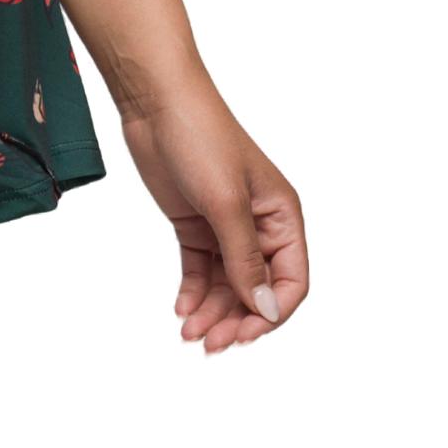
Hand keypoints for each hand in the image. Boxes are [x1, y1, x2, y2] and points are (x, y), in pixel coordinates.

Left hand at [119, 85, 309, 354]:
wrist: (156, 104)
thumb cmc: (201, 138)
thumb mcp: (226, 204)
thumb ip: (245, 260)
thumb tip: (265, 310)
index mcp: (283, 218)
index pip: (292, 281)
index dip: (271, 313)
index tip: (243, 334)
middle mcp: (260, 226)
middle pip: (257, 290)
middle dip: (235, 319)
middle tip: (209, 343)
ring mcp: (227, 226)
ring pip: (227, 284)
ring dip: (211, 311)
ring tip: (189, 332)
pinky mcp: (196, 224)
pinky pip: (201, 270)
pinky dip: (193, 292)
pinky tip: (181, 309)